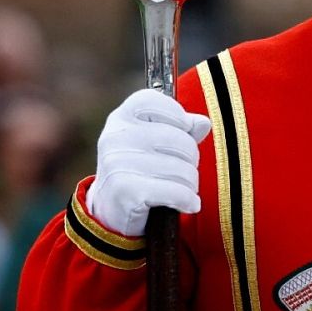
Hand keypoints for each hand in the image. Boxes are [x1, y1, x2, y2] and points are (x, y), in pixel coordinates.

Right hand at [86, 88, 212, 234]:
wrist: (108, 210)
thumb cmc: (138, 169)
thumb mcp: (152, 141)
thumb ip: (180, 128)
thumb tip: (203, 123)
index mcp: (122, 117)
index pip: (156, 101)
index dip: (178, 116)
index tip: (183, 132)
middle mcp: (117, 136)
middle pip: (181, 140)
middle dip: (191, 160)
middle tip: (183, 170)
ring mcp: (119, 163)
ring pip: (183, 169)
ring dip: (190, 184)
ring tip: (182, 188)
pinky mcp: (126, 191)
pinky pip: (177, 192)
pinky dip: (189, 201)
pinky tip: (189, 203)